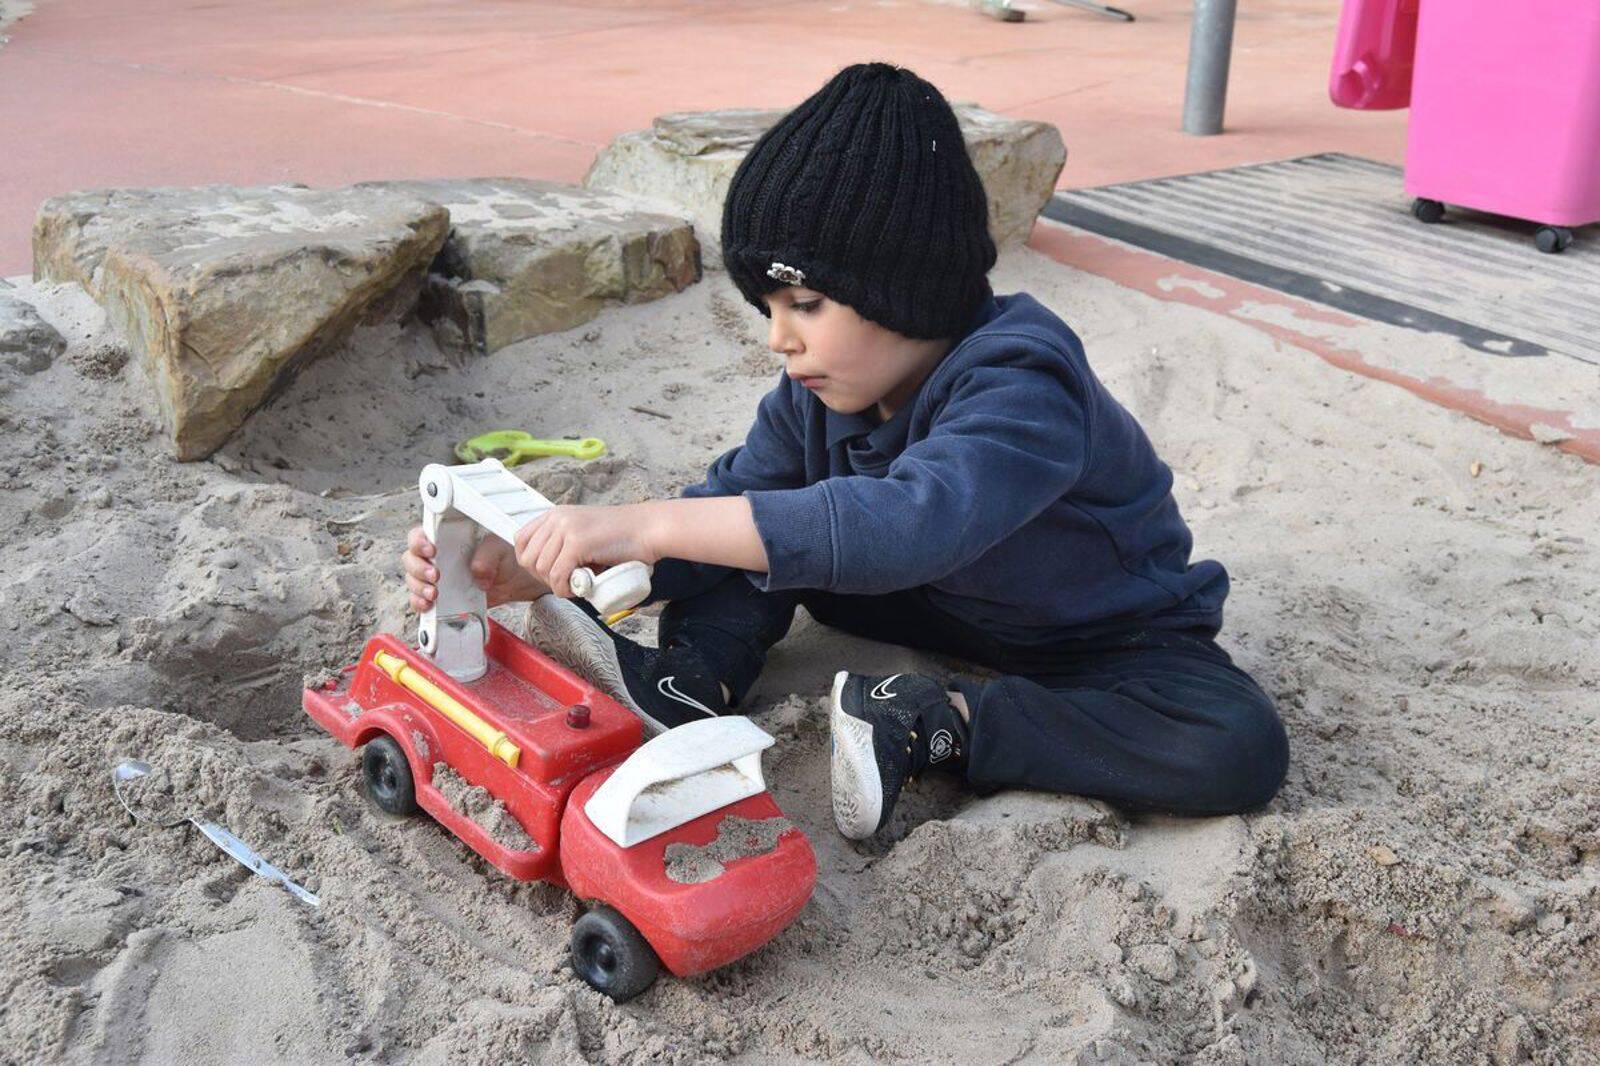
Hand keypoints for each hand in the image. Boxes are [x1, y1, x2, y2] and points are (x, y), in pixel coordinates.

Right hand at [401, 526, 547, 612]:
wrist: (516, 581)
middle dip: (418, 569)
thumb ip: (487, 555)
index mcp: (447, 539)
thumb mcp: (501, 548)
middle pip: (411, 559)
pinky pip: (420, 601)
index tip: (431, 551)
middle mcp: (437, 557)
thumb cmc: (506, 557)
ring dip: (419, 588)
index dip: (419, 542)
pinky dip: (420, 604)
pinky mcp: (441, 597)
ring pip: (413, 581)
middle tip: (436, 576)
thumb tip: (475, 570)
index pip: (421, 535)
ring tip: (435, 594)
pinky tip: (429, 605)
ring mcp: (437, 578)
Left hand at [513, 503, 658, 599]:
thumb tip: (547, 571)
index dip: (532, 563)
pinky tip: (581, 587)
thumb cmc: (623, 537)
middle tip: (568, 580)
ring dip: (558, 584)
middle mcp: (557, 518)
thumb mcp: (585, 532)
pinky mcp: (577, 543)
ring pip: (543, 569)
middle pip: (528, 559)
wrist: (648, 529)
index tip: (551, 573)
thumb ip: (565, 543)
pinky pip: (558, 576)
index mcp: (556, 514)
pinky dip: (566, 589)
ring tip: (579, 583)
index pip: (521, 541)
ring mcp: (566, 529)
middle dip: (544, 577)